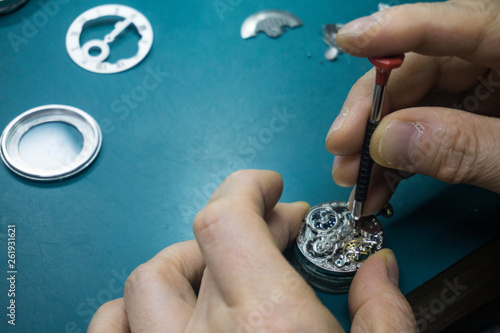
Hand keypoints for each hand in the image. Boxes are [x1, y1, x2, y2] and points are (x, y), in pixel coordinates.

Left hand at [88, 170, 415, 331]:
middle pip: (190, 242)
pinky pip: (110, 330)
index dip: (246, 187)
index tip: (268, 188)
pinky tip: (156, 316)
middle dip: (231, 226)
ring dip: (180, 265)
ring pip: (144, 284)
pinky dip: (128, 314)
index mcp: (270, 323)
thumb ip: (382, 316)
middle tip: (263, 236)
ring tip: (212, 272)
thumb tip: (379, 270)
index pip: (226, 217)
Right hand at [326, 0, 499, 214]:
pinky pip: (435, 126)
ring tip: (357, 178)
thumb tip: (390, 139)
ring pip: (422, 102)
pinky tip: (386, 180)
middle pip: (427, 68)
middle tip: (344, 147)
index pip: (460, 25)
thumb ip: (469, 148)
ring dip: (382, 143)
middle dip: (376, 112)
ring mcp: (496, 89)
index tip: (351, 39)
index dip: (399, 30)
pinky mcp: (488, 116)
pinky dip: (405, 156)